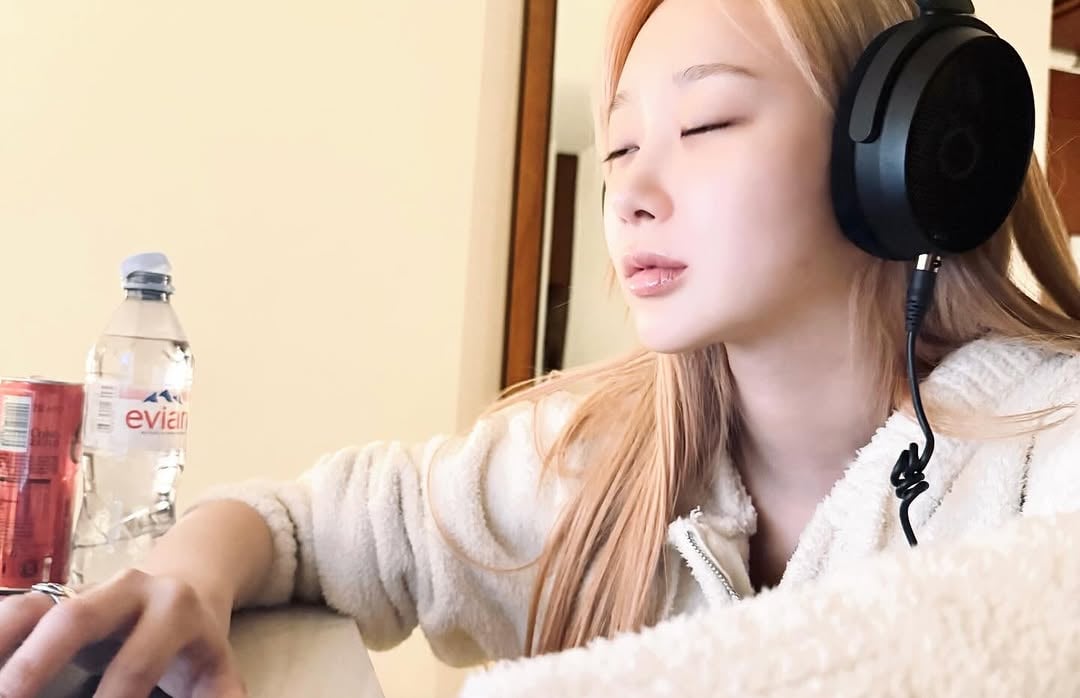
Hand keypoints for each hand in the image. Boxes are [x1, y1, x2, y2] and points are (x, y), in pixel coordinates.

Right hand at [0, 569, 246, 697]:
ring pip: (38, 607)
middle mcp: (129, 589)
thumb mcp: (217, 673)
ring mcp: (88, 585)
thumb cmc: (196, 646)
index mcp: (174, 610)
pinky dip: (2, 633)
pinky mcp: (57, 592)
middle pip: (77, 619)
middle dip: (40, 663)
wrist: (188, 589)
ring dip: (8, 646)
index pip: (138, 663)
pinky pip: (20, 607)